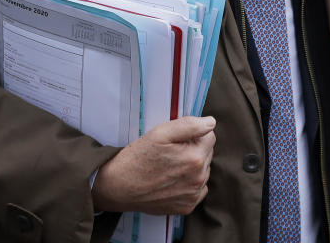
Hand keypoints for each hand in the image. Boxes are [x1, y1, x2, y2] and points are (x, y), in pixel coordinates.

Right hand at [92, 116, 215, 214]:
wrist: (118, 187)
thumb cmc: (138, 158)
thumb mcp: (160, 133)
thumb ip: (189, 125)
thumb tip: (211, 122)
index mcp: (195, 158)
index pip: (210, 137)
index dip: (193, 135)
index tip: (177, 140)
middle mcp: (198, 179)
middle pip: (207, 154)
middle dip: (193, 150)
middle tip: (170, 153)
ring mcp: (193, 195)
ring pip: (203, 171)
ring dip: (192, 167)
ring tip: (169, 167)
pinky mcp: (187, 206)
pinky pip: (198, 189)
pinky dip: (189, 183)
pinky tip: (172, 181)